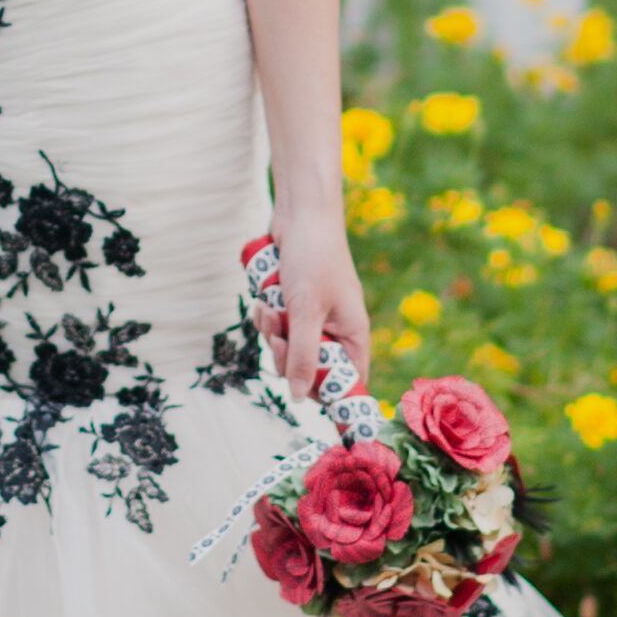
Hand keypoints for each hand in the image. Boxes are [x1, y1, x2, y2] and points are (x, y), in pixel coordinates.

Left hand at [269, 205, 367, 399]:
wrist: (300, 214)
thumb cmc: (312, 257)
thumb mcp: (306, 311)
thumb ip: (303, 355)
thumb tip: (299, 399)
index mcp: (352, 334)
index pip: (347, 381)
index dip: (329, 395)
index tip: (307, 402)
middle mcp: (335, 330)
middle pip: (309, 370)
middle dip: (288, 357)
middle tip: (280, 336)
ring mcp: (313, 318)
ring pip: (287, 349)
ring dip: (273, 333)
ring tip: (270, 307)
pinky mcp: (293, 306)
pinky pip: (276, 328)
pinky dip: (267, 318)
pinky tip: (264, 300)